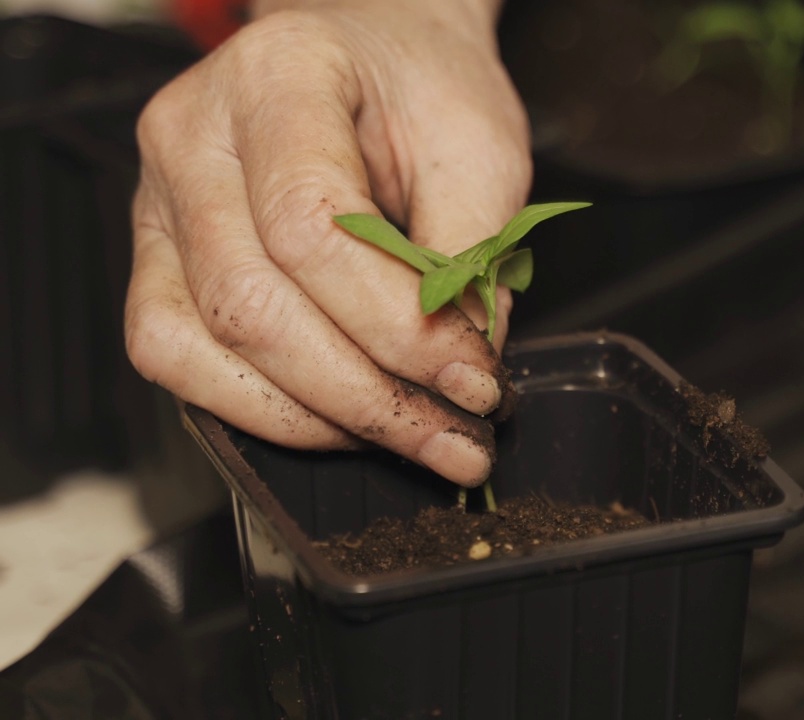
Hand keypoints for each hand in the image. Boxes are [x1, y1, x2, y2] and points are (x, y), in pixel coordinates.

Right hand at [124, 0, 531, 486]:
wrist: (374, 56)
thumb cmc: (420, 88)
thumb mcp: (479, 145)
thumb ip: (472, 251)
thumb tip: (462, 366)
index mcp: (277, 76)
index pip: (310, 227)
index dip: (395, 327)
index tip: (473, 376)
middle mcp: (193, 136)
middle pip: (251, 303)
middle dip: (366, 395)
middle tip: (456, 433)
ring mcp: (159, 201)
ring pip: (200, 347)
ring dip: (316, 419)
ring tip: (413, 436)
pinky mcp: (159, 259)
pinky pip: (177, 359)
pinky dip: (263, 410)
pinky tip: (343, 420)